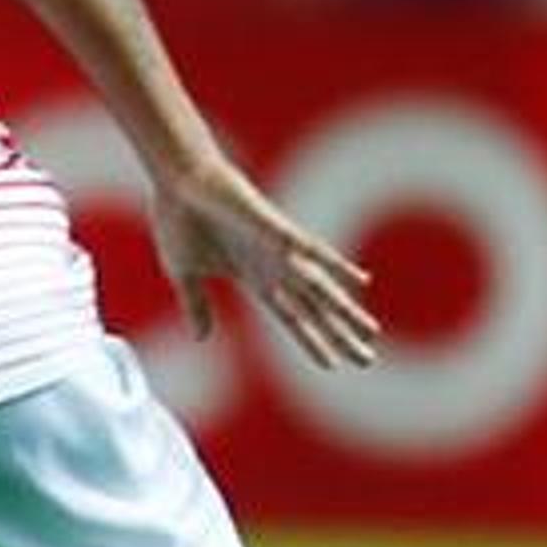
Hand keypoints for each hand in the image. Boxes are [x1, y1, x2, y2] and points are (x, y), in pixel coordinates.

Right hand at [150, 157, 380, 368]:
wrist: (176, 180)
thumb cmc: (179, 219)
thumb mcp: (184, 273)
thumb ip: (197, 305)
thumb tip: (202, 338)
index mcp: (254, 276)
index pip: (291, 316)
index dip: (310, 341)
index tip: (332, 365)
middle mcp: (275, 265)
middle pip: (314, 307)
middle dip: (339, 334)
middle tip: (367, 360)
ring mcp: (279, 247)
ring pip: (319, 286)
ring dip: (344, 310)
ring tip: (370, 332)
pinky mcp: (275, 228)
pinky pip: (309, 249)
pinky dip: (334, 264)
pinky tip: (357, 279)